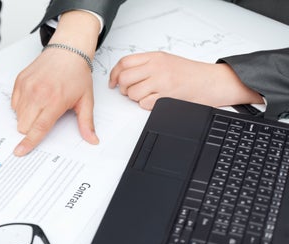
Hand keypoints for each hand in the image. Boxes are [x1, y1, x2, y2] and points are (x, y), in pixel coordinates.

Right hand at [12, 47, 97, 155]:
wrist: (67, 50)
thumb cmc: (76, 74)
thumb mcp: (85, 100)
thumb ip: (86, 123)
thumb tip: (92, 140)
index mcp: (54, 101)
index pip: (38, 128)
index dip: (28, 142)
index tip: (19, 151)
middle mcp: (38, 94)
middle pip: (24, 125)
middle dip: (31, 128)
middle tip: (44, 117)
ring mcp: (26, 87)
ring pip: (17, 116)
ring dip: (26, 117)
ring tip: (41, 105)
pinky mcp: (19, 81)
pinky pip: (14, 104)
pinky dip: (21, 106)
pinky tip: (34, 97)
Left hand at [109, 52, 263, 109]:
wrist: (211, 81)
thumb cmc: (189, 73)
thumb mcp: (166, 61)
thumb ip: (145, 64)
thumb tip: (122, 73)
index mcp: (155, 57)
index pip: (124, 63)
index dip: (114, 74)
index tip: (113, 82)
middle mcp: (157, 67)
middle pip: (124, 79)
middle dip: (123, 88)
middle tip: (130, 91)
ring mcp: (162, 82)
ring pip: (132, 93)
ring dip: (135, 98)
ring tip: (147, 95)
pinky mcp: (166, 96)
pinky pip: (144, 104)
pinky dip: (146, 105)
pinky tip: (155, 100)